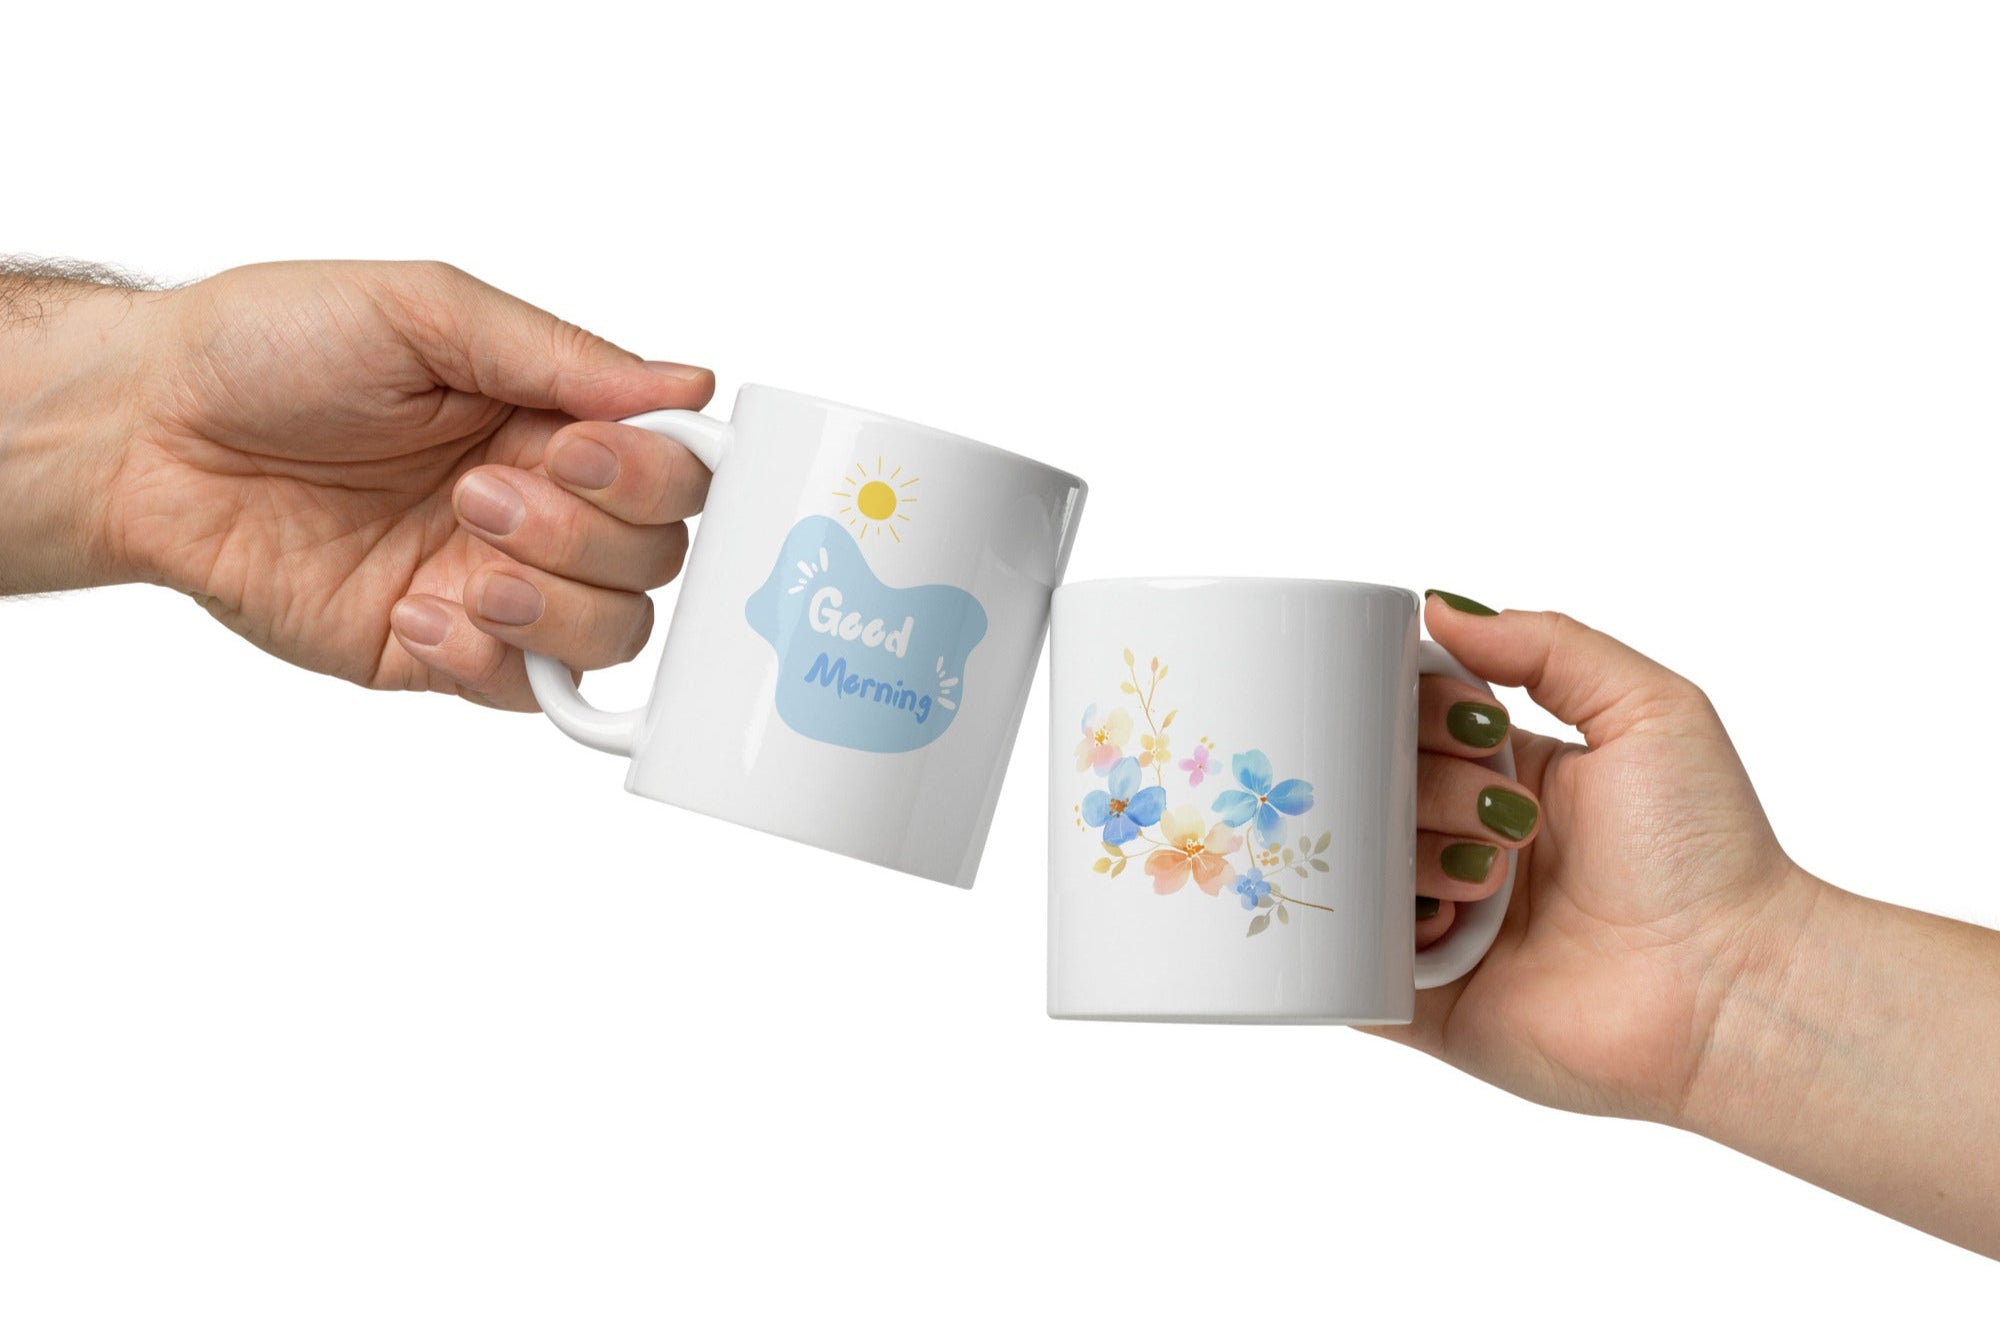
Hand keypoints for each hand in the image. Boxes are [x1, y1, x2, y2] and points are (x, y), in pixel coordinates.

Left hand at [98, 261, 715, 707]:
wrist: (149, 434)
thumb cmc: (267, 347)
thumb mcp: (424, 310)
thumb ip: (561, 354)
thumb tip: (686, 383)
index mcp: (550, 416)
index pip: (674, 469)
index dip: (652, 475)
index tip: (581, 449)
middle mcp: (540, 504)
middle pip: (656, 559)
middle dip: (584, 533)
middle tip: (480, 492)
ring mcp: (495, 582)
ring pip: (612, 634)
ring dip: (549, 602)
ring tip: (459, 555)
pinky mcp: (439, 650)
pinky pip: (523, 692)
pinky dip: (487, 660)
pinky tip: (415, 610)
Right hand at [1387, 594, 1806, 1123]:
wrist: (1731, 990)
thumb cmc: (1707, 854)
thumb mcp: (1650, 710)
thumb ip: (1549, 645)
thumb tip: (1439, 608)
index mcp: (1508, 778)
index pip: (1413, 723)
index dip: (1420, 712)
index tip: (1474, 728)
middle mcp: (1464, 847)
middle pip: (1378, 789)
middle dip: (1427, 788)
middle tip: (1506, 819)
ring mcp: (1442, 926)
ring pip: (1355, 868)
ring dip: (1407, 860)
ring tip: (1486, 885)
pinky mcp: (1425, 1001)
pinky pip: (1345, 961)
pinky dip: (1363, 936)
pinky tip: (1438, 928)